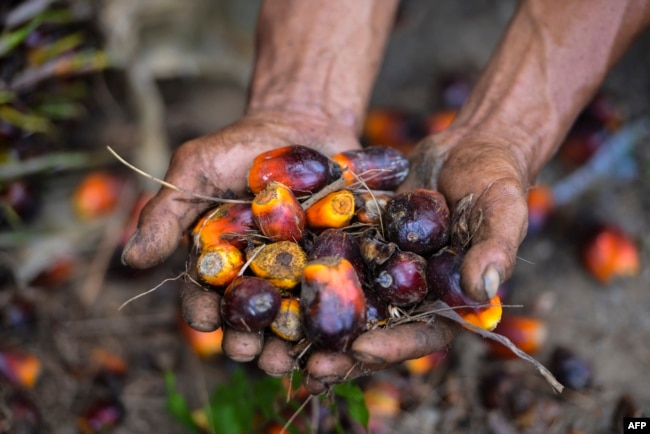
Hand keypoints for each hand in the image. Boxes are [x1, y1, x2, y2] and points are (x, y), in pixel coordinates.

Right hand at [121, 110, 459, 392]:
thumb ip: (166, 212)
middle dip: (246, 339)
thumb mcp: (196, 169)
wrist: (303, 122)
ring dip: (289, 343)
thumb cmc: (241, 146)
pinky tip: (337, 334)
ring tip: (291, 360)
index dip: (203, 310)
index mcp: (219, 260)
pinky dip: (335, 317)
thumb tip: (131, 259)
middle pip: (249, 317)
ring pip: (292, 318)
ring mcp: (299, 272)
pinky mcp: (338, 264)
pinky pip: (337, 295)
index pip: (204, 294)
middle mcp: (257, 275)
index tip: (207, 321)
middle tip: (249, 352)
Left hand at [298, 126, 531, 393]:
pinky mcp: (363, 246)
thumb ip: (495, 250)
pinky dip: (310, 279)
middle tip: (310, 366)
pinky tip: (278, 288)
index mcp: (449, 301)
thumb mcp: (502, 210)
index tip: (361, 351)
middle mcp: (413, 294)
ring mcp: (384, 271)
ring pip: (349, 307)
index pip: (423, 336)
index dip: (393, 347)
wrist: (466, 146)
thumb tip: (482, 293)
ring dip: (318, 327)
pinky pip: (335, 265)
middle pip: (377, 332)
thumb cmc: (495, 180)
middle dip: (344, 353)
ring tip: (282, 345)